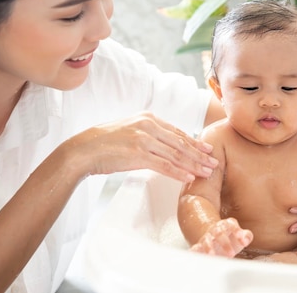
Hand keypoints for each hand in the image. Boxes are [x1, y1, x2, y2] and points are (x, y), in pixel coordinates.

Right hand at [59, 112, 217, 181]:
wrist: (82, 149)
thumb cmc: (103, 142)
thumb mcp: (129, 129)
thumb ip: (146, 133)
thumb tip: (162, 143)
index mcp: (148, 118)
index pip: (177, 132)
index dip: (194, 142)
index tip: (207, 149)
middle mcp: (148, 125)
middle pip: (181, 142)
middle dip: (200, 154)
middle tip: (214, 162)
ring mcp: (143, 139)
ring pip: (176, 154)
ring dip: (194, 164)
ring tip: (207, 172)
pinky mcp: (137, 154)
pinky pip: (164, 165)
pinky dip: (178, 172)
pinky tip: (189, 177)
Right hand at [190, 218, 252, 257]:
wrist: (214, 238)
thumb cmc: (230, 238)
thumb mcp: (239, 236)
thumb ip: (246, 236)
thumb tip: (246, 238)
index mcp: (226, 225)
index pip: (231, 224)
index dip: (236, 230)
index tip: (242, 239)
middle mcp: (216, 230)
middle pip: (219, 233)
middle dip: (225, 243)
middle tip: (232, 253)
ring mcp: (207, 237)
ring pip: (207, 240)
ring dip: (209, 248)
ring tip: (213, 255)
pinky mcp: (200, 245)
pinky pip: (196, 247)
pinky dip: (195, 251)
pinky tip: (196, 255)